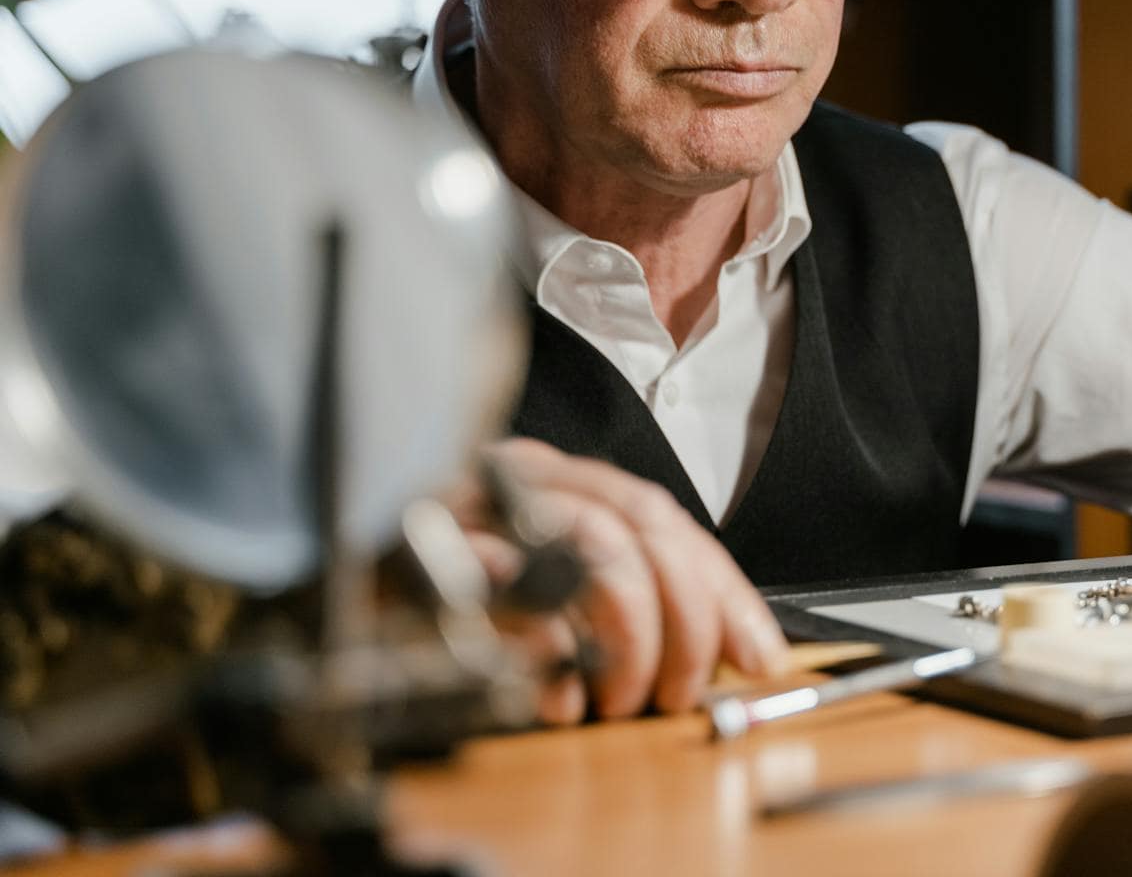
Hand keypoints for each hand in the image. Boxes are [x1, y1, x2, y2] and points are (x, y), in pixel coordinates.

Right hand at [453, 438, 788, 722]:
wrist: (324, 581)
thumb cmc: (445, 589)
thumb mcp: (553, 580)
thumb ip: (636, 593)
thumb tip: (735, 650)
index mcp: (557, 479)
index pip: (663, 519)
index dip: (722, 592)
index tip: (758, 658)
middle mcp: (517, 479)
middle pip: (638, 526)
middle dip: (681, 621)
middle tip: (678, 692)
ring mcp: (469, 511)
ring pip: (594, 546)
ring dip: (628, 638)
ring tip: (617, 700)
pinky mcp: (421, 561)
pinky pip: (510, 596)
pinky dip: (554, 656)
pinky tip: (562, 698)